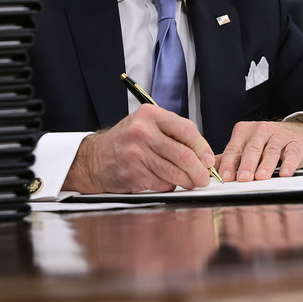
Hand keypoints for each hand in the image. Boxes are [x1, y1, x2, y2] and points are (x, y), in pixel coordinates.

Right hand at [62, 104, 216, 193]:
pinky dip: (170, 186)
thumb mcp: (146, 125)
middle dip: (199, 170)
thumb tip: (204, 154)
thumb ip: (173, 134)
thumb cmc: (126, 141)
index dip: (202, 147)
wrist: (94, 158)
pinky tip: (168, 182)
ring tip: (191, 182)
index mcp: (149, 115)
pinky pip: (162, 184)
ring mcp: (136, 154)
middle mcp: (142, 132)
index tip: (208, 159)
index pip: (186, 130)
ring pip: (175, 172)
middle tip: (204, 178)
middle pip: (183, 154)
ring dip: (188, 181)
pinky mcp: (133, 174)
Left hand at [216, 121, 302, 181]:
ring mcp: (279, 135)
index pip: (234, 148)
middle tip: (243, 178)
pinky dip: (288, 164)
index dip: (229, 163)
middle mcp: (261, 130)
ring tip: (261, 177)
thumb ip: (230, 156)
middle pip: (251, 149)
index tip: (226, 177)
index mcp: (244, 131)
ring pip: (270, 151)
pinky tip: (285, 173)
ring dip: (265, 165)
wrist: (298, 132)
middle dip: (246, 165)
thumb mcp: (246, 144)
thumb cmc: (268, 141)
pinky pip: (291, 154)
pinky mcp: (296, 143)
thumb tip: (210, 168)